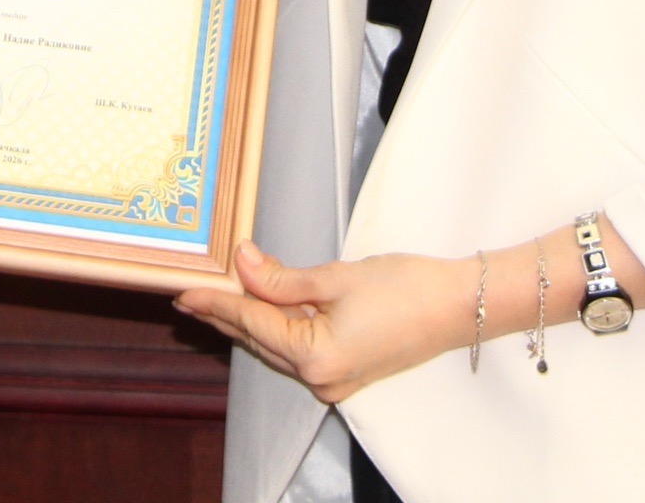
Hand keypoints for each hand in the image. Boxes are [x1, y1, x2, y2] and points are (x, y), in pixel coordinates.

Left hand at [172, 242, 476, 404]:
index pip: (252, 323)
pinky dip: (279, 327)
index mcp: (315, 357)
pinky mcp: (347, 373)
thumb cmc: (406, 288)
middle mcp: (320, 379)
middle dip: (226, 314)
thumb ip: (282, 279)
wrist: (458, 307)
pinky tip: (265, 306)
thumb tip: (242, 264)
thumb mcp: (336, 277)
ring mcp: (335, 381)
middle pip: (260, 340)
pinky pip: (299, 350)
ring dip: (251, 320)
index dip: (217, 302)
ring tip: (219, 296)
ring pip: (278, 346)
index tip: (185, 290)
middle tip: (191, 293)